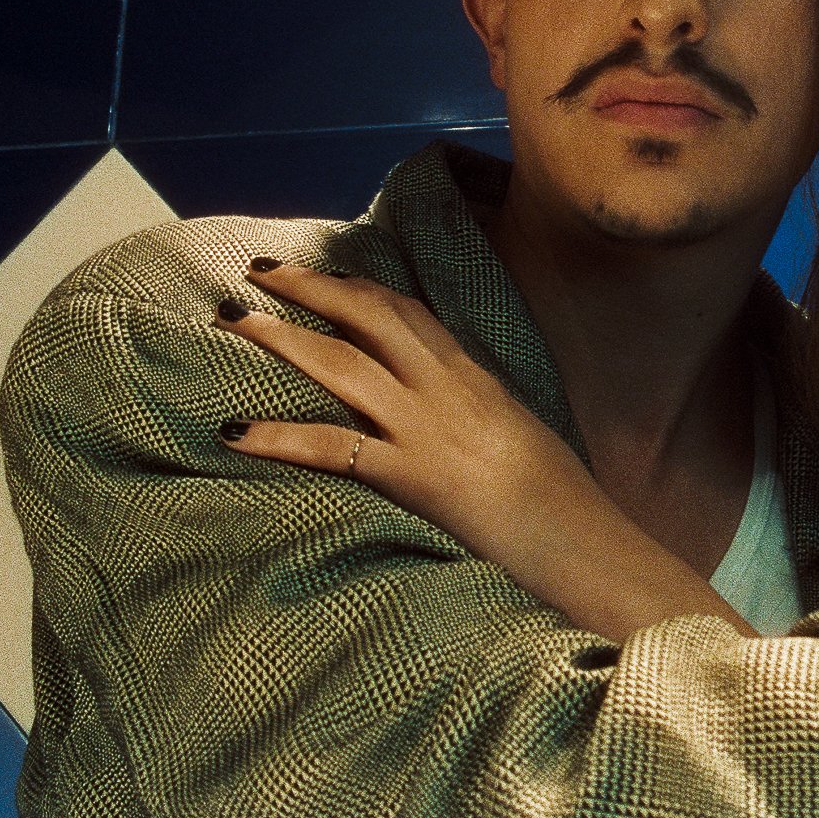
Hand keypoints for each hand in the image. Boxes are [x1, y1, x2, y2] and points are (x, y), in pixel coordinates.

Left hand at [212, 260, 750, 637]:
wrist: (588, 545)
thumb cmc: (564, 508)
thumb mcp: (523, 441)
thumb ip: (483, 419)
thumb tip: (455, 422)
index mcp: (477, 378)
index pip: (409, 312)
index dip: (358, 287)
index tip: (320, 274)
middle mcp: (450, 390)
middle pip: (370, 317)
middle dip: (310, 286)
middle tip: (259, 272)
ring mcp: (431, 429)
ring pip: (342, 364)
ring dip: (281, 337)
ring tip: (231, 319)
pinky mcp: (414, 477)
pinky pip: (333, 447)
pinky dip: (277, 436)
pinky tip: (230, 432)